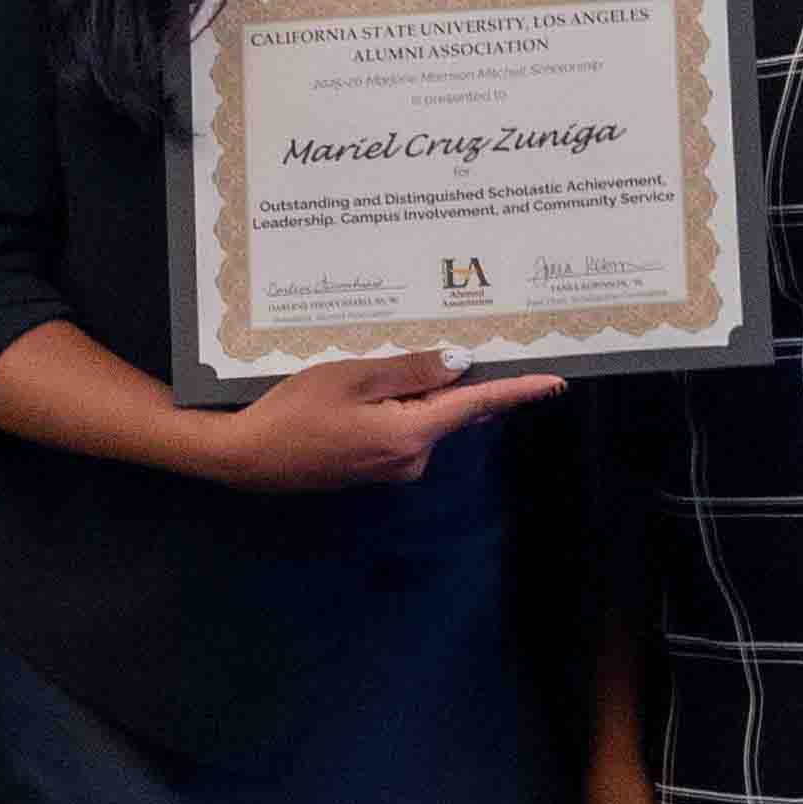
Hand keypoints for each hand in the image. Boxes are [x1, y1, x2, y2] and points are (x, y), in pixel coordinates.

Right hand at [208, 351, 563, 489]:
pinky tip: (362, 387)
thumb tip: (460, 364)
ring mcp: (392, 467)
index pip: (475, 406)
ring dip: (411, 389)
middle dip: (450, 377)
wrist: (247, 456)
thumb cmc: (292, 410)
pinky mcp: (373, 466)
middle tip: (454, 336)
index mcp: (410, 434)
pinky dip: (393, 404)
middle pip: (448, 408)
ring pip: (421, 415)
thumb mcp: (350, 377)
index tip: (555, 382)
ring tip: (373, 362)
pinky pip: (399, 427)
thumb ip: (409, 370)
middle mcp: (410, 458)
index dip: (517, 391)